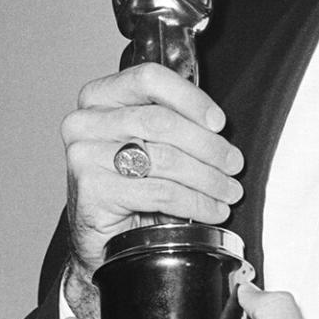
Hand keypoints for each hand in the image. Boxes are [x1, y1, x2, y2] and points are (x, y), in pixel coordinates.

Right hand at [60, 63, 244, 318]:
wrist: (105, 240)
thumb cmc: (132, 186)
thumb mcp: (152, 144)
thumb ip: (175, 122)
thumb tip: (218, 127)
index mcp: (99, 97)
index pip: (148, 78)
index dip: (190, 98)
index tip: (219, 123)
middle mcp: (84, 121)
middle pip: (162, 121)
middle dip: (208, 146)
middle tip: (234, 165)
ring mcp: (84, 155)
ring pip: (165, 158)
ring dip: (208, 178)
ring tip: (230, 192)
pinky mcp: (92, 189)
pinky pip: (160, 192)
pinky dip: (195, 202)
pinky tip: (213, 210)